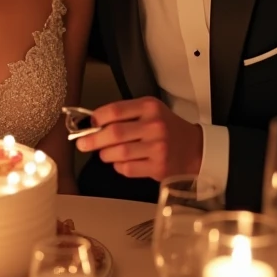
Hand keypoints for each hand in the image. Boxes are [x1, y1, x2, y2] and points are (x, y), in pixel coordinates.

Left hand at [75, 97, 202, 180]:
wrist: (195, 149)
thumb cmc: (167, 128)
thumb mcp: (150, 111)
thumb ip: (125, 114)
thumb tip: (93, 123)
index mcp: (149, 107)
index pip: (115, 111)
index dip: (97, 118)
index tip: (89, 124)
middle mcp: (154, 126)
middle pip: (114, 133)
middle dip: (93, 139)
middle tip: (81, 143)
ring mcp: (158, 148)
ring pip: (119, 153)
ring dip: (106, 154)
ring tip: (105, 153)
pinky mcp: (159, 168)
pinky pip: (128, 169)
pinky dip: (119, 167)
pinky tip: (122, 162)